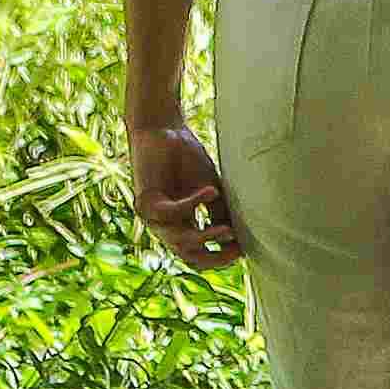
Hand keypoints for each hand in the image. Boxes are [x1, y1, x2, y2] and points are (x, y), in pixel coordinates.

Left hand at [130, 133, 247, 267]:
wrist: (163, 131)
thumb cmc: (187, 159)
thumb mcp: (211, 190)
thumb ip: (220, 213)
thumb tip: (240, 238)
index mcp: (182, 226)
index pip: (198, 255)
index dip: (219, 258)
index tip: (243, 251)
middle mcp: (166, 226)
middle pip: (188, 255)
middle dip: (213, 257)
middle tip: (236, 247)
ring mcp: (154, 217)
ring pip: (178, 241)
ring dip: (205, 237)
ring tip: (228, 230)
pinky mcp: (146, 201)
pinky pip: (171, 212)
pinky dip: (193, 204)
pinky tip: (211, 192)